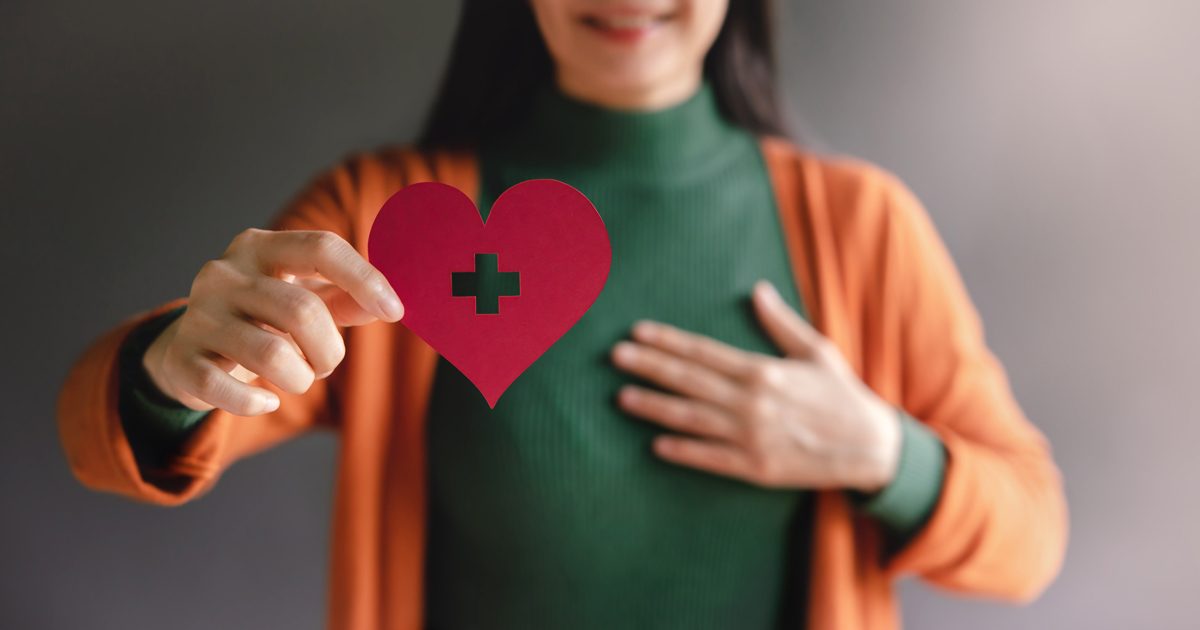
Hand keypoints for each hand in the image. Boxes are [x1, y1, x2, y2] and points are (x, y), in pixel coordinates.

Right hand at [143, 229, 403, 415]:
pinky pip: (228, 390)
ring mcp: (199, 316)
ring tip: (298, 378)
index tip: (395, 311)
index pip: (321, 248)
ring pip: (272, 354)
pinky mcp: (181, 359)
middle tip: (326, 363)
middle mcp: (224, 274)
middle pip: (302, 310)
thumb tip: (390, 304)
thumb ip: (344, 299)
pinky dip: (257, 403)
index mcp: (259, 247)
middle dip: (329, 349)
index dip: (365, 279)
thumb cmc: (258, 320)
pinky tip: (266, 402)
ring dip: (301, 378)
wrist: (186, 351)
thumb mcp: (301, 298)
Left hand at [611, 280, 901, 491]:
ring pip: (691, 419)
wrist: (870, 447)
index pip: (703, 352)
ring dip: (654, 408)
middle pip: (688, 381)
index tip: (637, 332)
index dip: (667, 341)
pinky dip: (683, 451)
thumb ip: (780, 322)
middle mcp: (751, 402)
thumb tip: (757, 289)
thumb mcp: (816, 350)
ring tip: (622, 398)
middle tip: (615, 357)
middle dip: (649, 367)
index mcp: (762, 370)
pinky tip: (657, 445)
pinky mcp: (756, 468)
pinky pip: (711, 458)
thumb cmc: (841, 394)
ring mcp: (751, 436)